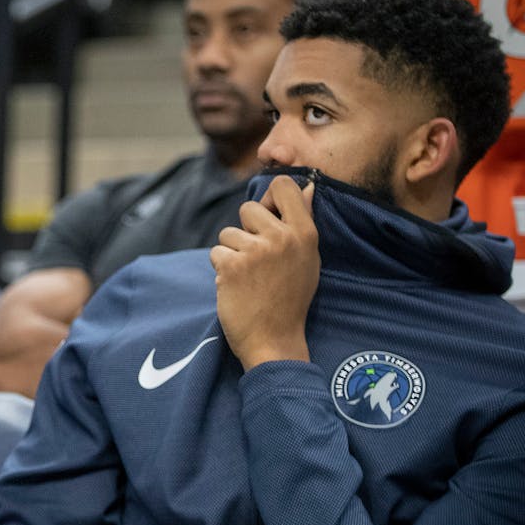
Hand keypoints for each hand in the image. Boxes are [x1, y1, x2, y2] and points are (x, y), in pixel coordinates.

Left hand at [209, 176, 318, 370]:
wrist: (274, 339)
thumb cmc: (290, 298)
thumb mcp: (307, 259)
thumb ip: (302, 222)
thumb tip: (309, 188)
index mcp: (305, 233)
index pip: (283, 186)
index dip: (268, 198)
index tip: (267, 218)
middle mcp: (282, 237)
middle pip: (248, 208)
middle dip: (245, 230)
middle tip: (258, 259)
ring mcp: (256, 251)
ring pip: (228, 233)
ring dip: (231, 253)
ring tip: (249, 277)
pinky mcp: (232, 265)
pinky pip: (216, 253)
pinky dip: (221, 269)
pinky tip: (237, 286)